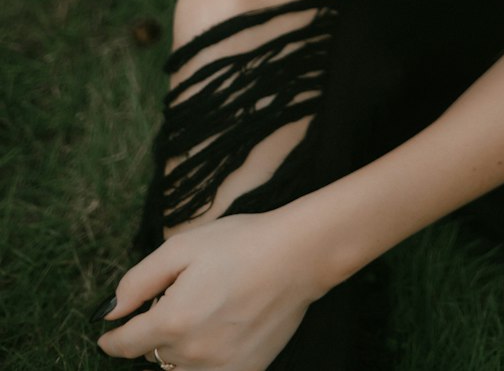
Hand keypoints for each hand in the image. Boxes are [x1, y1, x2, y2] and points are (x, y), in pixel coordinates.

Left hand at [96, 213, 320, 370]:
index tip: (108, 336)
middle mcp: (192, 354)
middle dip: (154, 333)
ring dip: (177, 351)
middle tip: (176, 301)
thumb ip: (139, 282)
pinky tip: (218, 334)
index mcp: (172, 321)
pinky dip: (203, 363)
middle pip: (154, 354)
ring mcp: (220, 369)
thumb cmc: (241, 243)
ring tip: (197, 318)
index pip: (125, 344)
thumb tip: (109, 312)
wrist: (297, 256)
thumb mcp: (183, 248)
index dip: (112, 339)